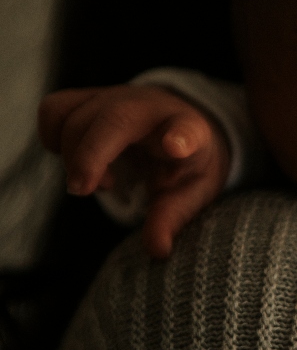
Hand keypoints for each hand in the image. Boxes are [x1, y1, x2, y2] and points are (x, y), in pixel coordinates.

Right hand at [39, 85, 230, 257]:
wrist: (177, 125)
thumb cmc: (185, 162)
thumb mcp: (190, 192)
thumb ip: (172, 218)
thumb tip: (157, 250)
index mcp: (189, 131)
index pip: (189, 130)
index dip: (182, 137)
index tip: (177, 147)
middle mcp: (150, 109)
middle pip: (114, 119)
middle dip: (90, 155)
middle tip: (84, 190)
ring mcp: (116, 98)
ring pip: (75, 116)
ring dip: (73, 154)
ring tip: (100, 181)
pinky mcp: (88, 98)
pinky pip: (54, 110)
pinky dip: (53, 137)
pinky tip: (75, 159)